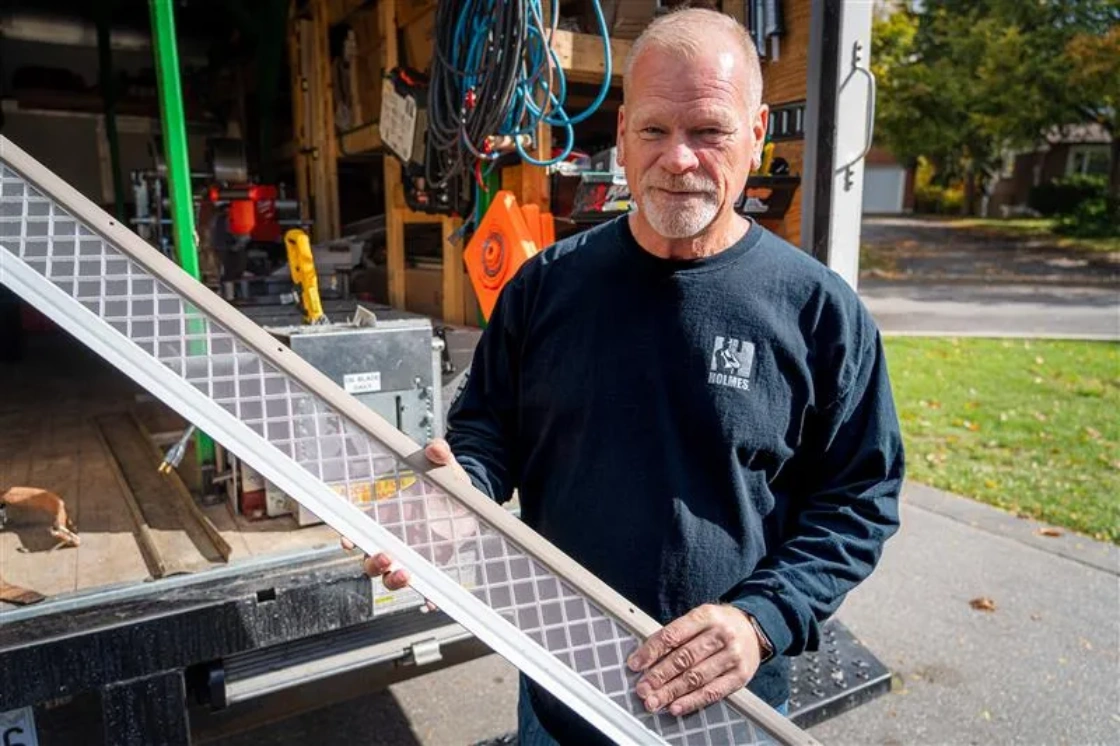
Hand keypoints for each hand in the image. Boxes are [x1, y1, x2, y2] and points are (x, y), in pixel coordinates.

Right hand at [340, 439, 469, 602]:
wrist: (467, 499)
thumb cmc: (444, 482)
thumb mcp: (443, 467)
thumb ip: (439, 455)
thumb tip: (437, 448)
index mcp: (386, 514)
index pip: (358, 528)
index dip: (349, 536)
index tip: (349, 541)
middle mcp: (392, 538)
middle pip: (369, 559)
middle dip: (373, 562)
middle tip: (386, 557)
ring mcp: (410, 554)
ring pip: (389, 576)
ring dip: (392, 580)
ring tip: (406, 575)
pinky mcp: (429, 565)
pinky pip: (423, 587)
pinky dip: (425, 597)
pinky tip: (430, 601)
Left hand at [626, 604, 763, 717]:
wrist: (755, 629)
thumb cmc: (718, 625)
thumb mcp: (699, 618)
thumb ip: (677, 634)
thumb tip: (647, 657)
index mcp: (706, 615)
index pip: (673, 634)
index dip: (652, 651)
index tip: (635, 664)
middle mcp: (721, 634)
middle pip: (684, 658)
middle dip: (659, 675)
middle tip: (642, 688)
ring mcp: (733, 656)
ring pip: (696, 677)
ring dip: (671, 692)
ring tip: (654, 701)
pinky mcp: (741, 676)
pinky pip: (713, 692)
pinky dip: (692, 701)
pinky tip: (676, 706)